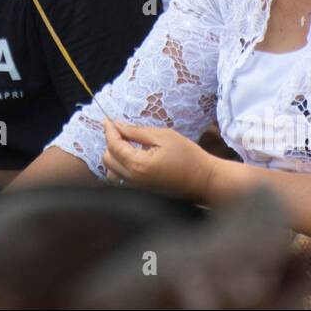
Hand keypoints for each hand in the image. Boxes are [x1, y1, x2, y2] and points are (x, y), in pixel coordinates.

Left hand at [102, 119, 218, 202]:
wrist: (203, 180)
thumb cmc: (187, 156)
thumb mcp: (163, 136)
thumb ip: (137, 132)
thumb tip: (118, 126)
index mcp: (137, 165)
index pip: (113, 145)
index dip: (109, 130)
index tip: (107, 119)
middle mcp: (132, 179)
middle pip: (107, 158)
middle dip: (111, 142)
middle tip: (121, 129)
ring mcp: (136, 188)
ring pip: (110, 171)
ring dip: (113, 156)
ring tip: (126, 144)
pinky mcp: (141, 191)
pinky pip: (120, 179)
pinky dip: (118, 167)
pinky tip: (130, 157)